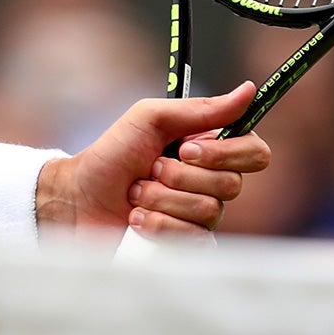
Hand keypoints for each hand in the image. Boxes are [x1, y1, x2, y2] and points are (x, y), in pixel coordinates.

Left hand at [36, 82, 270, 239]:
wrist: (78, 198)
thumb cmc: (112, 154)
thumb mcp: (150, 119)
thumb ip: (200, 109)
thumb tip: (249, 90)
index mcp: (209, 149)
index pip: (254, 153)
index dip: (225, 154)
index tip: (185, 149)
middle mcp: (211, 183)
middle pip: (230, 185)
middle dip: (179, 176)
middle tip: (148, 169)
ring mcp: (201, 217)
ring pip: (208, 211)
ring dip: (161, 199)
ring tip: (135, 194)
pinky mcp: (187, 244)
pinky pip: (194, 239)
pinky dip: (158, 225)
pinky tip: (136, 220)